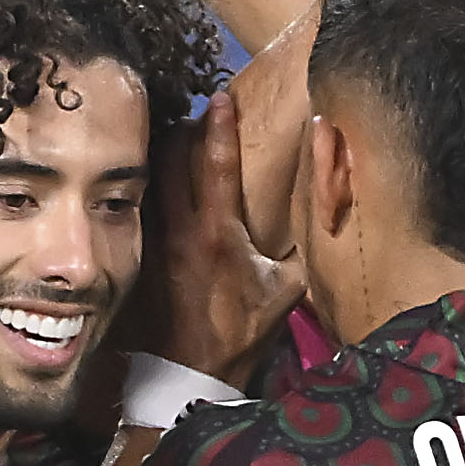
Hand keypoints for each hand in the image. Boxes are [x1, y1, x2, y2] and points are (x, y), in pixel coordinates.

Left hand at [121, 84, 300, 385]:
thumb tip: (322, 210)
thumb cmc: (243, 330)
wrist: (194, 370)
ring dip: (162, 156)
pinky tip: (158, 182)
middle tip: (194, 116)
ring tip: (174, 139)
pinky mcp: (142, 257)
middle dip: (182, 131)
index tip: (220, 95)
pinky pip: (144, 208)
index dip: (219, 124)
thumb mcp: (287, 289)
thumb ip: (302, 245)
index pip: (216, 163)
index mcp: (218, 232)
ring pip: (151, 181)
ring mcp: (155, 242)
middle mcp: (181, 230)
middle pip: (170, 159)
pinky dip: (152, 188)